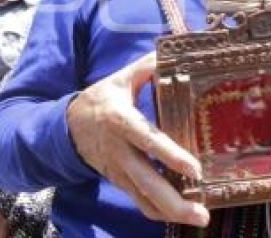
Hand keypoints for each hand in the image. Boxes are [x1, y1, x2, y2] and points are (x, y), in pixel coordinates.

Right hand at [67, 52, 209, 226]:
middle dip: (176, 201)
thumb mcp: (121, 78)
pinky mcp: (119, 181)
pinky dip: (159, 212)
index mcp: (121, 120)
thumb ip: (147, 67)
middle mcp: (120, 151)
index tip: (194, 169)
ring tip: (200, 218)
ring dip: (172, 212)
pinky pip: (140, 201)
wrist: (67, 125)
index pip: (148, 141)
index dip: (170, 156)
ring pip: (145, 198)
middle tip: (203, 213)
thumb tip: (174, 52)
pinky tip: (181, 215)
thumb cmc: (102, 98)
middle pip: (148, 182)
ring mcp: (118, 171)